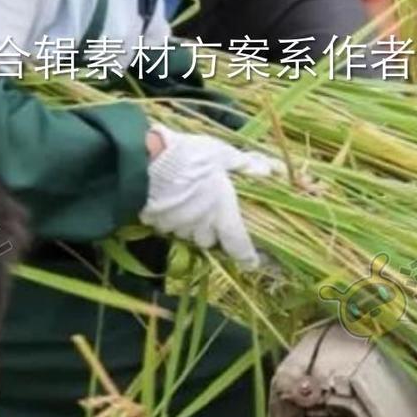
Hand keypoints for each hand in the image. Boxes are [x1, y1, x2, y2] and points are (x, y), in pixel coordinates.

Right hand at [140, 124, 283, 268]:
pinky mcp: (155, 222)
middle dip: (210, 232)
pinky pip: (166, 227)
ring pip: (186, 234)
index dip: (246, 257)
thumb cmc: (190, 156)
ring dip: (189, 226)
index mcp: (222, 213)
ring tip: (187, 205)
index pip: (238, 244)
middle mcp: (200, 225)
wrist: (148, 159)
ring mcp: (176, 226)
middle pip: (208, 241)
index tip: (251, 263)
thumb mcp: (222, 153)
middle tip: (210, 215)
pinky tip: (168, 202)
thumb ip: (244, 164)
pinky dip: (170, 219)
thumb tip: (269, 170)